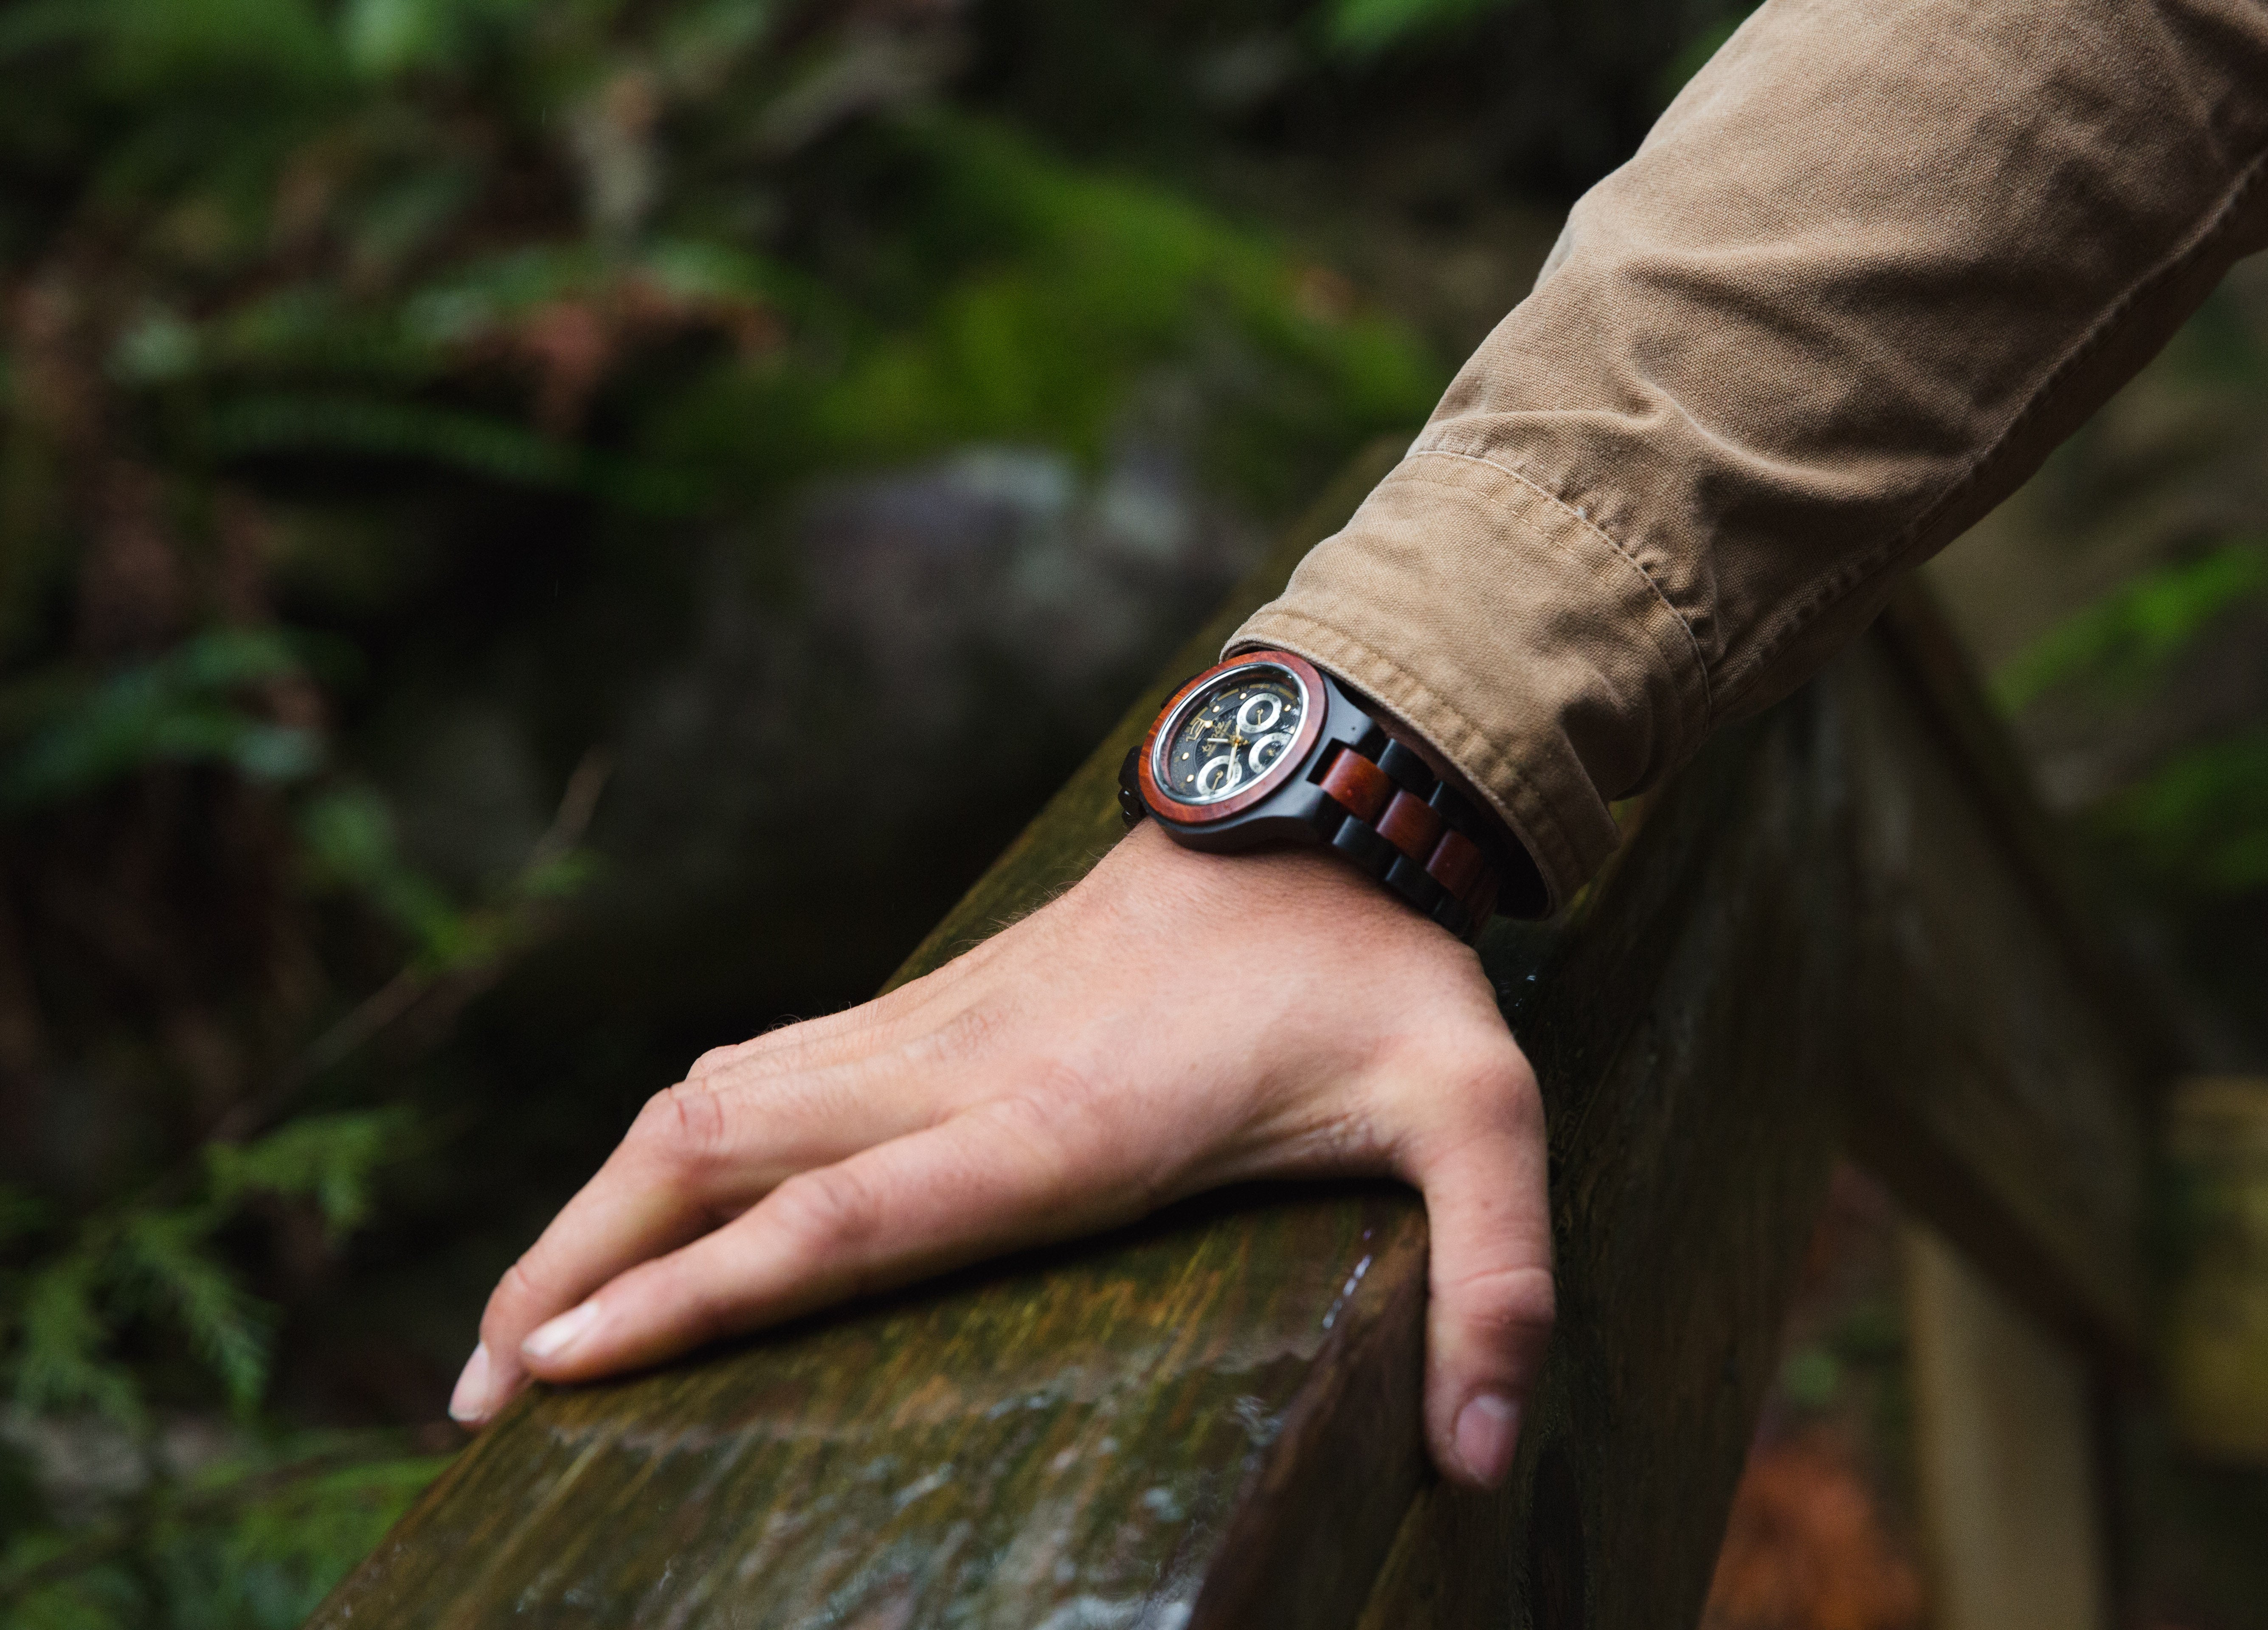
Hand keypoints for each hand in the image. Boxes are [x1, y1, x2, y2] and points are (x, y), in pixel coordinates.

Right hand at [449, 821, 1554, 1488]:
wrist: (1327, 807)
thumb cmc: (1384, 976)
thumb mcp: (1483, 1121)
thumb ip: (1497, 1284)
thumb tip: (1488, 1469)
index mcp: (1070, 1121)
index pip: (848, 1219)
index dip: (698, 1294)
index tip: (564, 1363)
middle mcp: (965, 1070)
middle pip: (721, 1158)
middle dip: (586, 1269)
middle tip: (483, 1394)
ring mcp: (934, 1025)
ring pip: (711, 1103)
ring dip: (598, 1206)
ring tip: (516, 1330)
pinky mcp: (934, 1004)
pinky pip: (760, 1067)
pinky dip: (668, 1144)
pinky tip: (634, 1207)